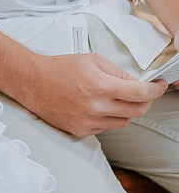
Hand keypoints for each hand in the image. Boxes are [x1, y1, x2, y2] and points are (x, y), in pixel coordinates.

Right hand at [23, 51, 168, 136]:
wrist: (32, 83)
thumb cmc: (61, 68)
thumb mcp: (93, 61)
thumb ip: (118, 73)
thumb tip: (137, 85)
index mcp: (100, 86)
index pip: (141, 94)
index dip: (156, 90)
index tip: (159, 86)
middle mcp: (96, 107)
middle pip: (137, 111)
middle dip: (146, 101)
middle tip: (144, 93)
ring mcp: (88, 121)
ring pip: (124, 122)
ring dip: (127, 110)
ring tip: (116, 98)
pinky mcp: (80, 130)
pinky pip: (105, 127)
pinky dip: (108, 118)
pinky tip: (98, 106)